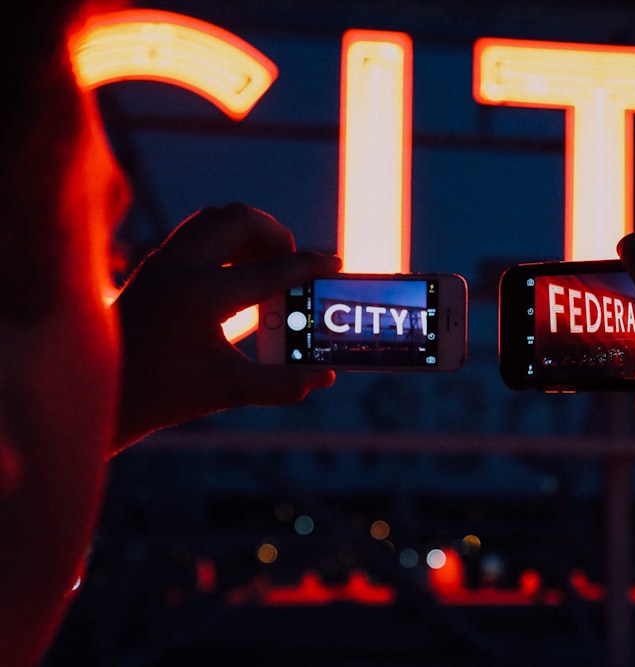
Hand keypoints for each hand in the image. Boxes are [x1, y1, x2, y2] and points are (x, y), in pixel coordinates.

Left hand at [113, 204, 339, 452]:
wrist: (99, 392)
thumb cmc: (164, 394)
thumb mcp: (230, 390)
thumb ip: (283, 384)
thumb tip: (324, 378)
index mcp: (204, 296)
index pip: (272, 269)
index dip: (309, 266)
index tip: (334, 263)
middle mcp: (181, 267)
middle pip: (241, 219)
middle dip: (277, 235)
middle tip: (292, 263)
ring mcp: (162, 261)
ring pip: (216, 218)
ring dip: (249, 232)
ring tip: (266, 265)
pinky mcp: (153, 264)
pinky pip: (198, 231)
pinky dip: (226, 240)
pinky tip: (236, 274)